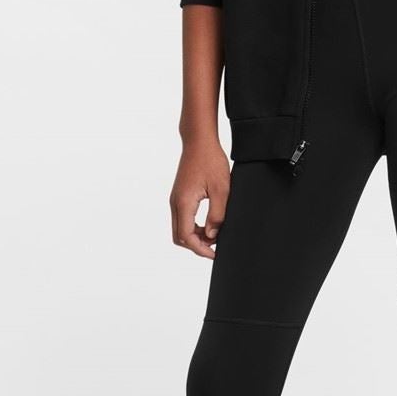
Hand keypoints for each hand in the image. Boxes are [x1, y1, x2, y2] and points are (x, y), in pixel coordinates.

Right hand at [170, 135, 229, 259]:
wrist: (199, 141)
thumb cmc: (210, 161)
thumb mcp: (221, 189)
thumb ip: (217, 214)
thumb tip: (212, 235)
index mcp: (184, 203)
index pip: (186, 237)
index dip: (200, 249)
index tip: (214, 254)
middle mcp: (175, 203)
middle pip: (179, 236)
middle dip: (196, 245)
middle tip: (215, 247)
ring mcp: (176, 199)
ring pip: (179, 228)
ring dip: (195, 236)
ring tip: (215, 234)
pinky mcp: (179, 196)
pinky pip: (182, 218)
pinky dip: (193, 227)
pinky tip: (208, 224)